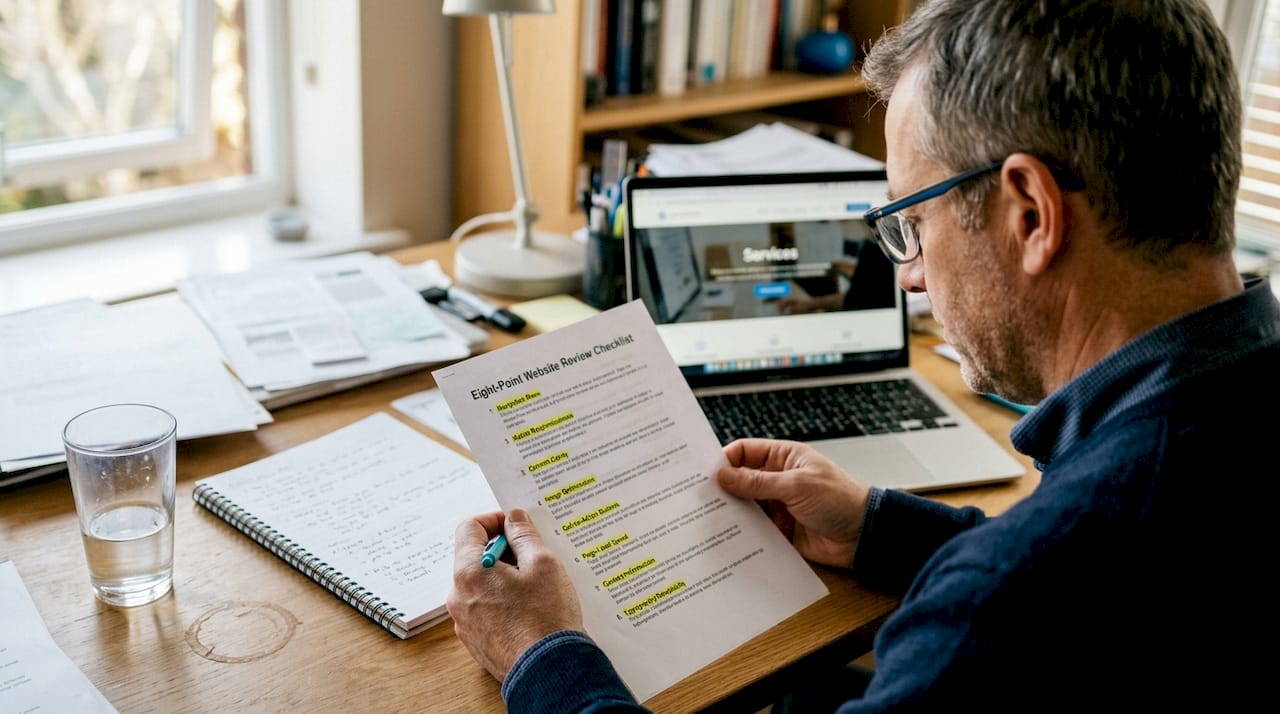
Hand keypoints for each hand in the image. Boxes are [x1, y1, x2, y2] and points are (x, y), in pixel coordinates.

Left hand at [447, 508, 583, 681]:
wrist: (548, 670)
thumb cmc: (546, 616)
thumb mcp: (542, 564)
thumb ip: (524, 535)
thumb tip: (514, 518)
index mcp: (469, 572)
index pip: (469, 528)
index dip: (494, 520)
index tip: (516, 526)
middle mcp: (458, 596)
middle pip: (474, 558)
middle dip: (503, 551)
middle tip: (533, 557)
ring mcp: (465, 622)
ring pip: (481, 585)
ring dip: (504, 578)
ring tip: (536, 587)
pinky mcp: (476, 642)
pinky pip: (485, 610)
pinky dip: (503, 602)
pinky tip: (530, 609)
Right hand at [717, 439, 869, 568]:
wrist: (864, 536)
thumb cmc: (839, 500)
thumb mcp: (796, 485)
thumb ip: (758, 482)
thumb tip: (725, 476)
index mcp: (784, 457)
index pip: (746, 451)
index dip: (726, 459)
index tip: (705, 473)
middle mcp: (778, 479)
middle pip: (741, 479)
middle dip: (723, 487)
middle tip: (699, 497)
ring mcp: (778, 505)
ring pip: (745, 505)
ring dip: (731, 512)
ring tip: (707, 519)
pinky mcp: (780, 529)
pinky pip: (755, 529)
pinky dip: (742, 532)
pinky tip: (727, 537)